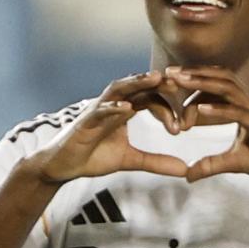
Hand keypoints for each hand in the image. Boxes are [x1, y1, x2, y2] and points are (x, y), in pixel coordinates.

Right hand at [30, 71, 187, 183]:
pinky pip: (100, 111)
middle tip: (180, 82)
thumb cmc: (93, 156)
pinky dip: (113, 108)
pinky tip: (126, 108)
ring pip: (119, 89)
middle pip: (138, 86)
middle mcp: (112, 105)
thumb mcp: (130, 160)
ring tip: (155, 78)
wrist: (62, 166)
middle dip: (158, 82)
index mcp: (124, 110)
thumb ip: (156, 162)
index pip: (150, 98)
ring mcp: (98, 110)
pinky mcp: (85, 122)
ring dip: (137, 82)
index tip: (184, 124)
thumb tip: (185, 169)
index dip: (168, 107)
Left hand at [166, 66, 248, 183]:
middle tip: (168, 72)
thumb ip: (211, 164)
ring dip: (202, 82)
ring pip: (228, 88)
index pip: (216, 86)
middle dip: (194, 73)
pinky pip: (239, 112)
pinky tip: (201, 108)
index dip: (194, 85)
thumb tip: (188, 174)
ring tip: (179, 80)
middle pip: (220, 78)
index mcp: (243, 106)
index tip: (171, 86)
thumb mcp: (234, 162)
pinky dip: (220, 108)